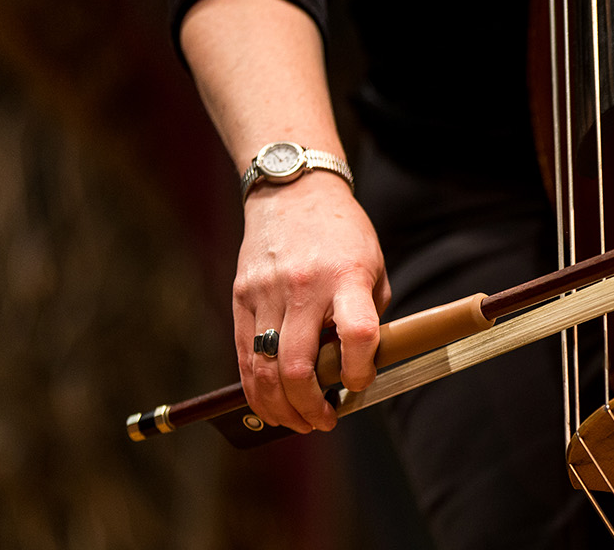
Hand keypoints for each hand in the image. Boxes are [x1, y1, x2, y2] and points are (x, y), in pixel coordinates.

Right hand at [233, 171, 390, 432]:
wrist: (293, 191)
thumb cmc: (342, 235)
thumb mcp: (372, 268)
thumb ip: (367, 316)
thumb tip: (357, 369)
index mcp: (346, 278)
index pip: (357, 334)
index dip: (360, 370)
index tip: (359, 384)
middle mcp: (303, 287)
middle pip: (298, 365)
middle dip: (310, 406)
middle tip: (324, 422)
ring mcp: (266, 293)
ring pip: (263, 368)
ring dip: (280, 407)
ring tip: (298, 422)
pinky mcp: (241, 296)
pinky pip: (243, 354)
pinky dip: (255, 386)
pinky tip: (270, 402)